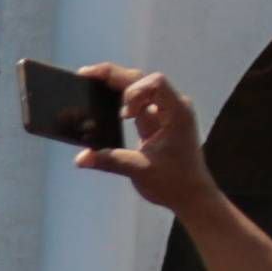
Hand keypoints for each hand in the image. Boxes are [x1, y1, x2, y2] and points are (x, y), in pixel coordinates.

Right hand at [73, 63, 225, 216]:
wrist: (191, 195)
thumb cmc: (174, 182)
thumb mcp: (140, 171)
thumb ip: (110, 161)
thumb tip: (80, 158)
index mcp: (177, 112)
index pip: (156, 83)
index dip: (134, 92)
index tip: (124, 116)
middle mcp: (172, 106)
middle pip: (141, 79)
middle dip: (114, 77)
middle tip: (85, 75)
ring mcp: (163, 113)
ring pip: (137, 89)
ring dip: (115, 87)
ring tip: (90, 85)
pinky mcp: (155, 123)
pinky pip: (135, 104)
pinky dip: (118, 102)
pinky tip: (101, 104)